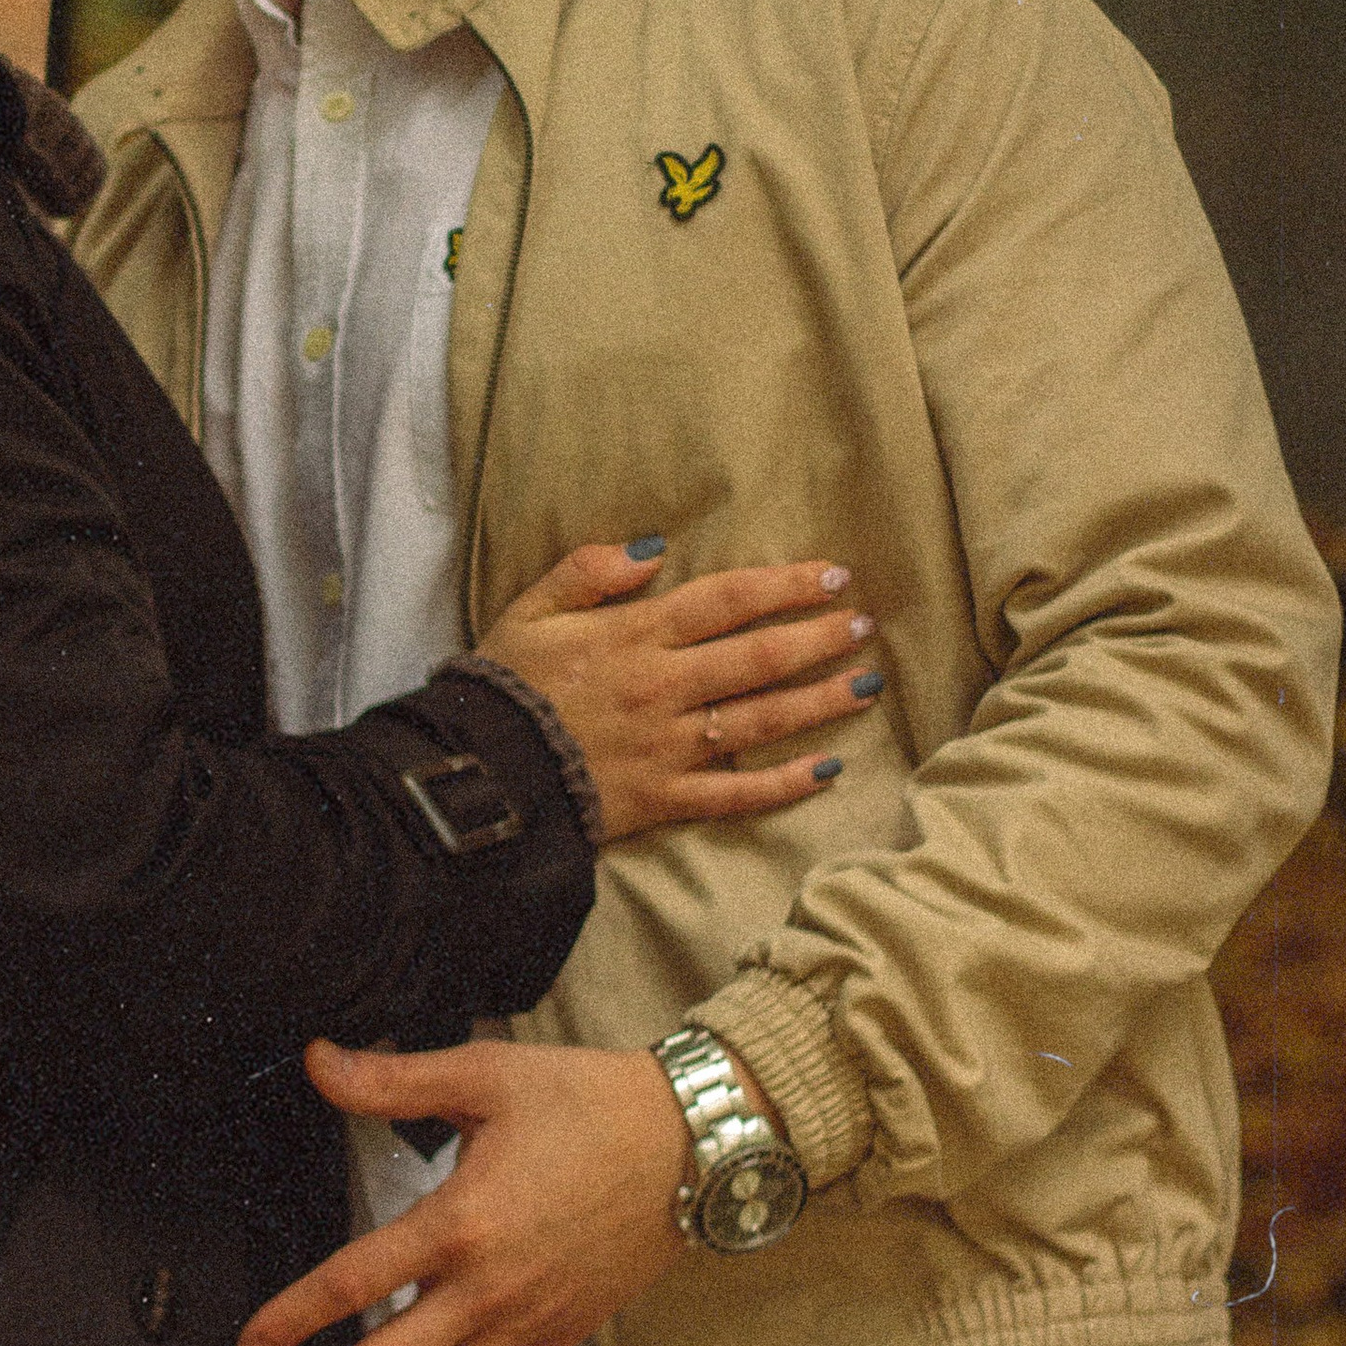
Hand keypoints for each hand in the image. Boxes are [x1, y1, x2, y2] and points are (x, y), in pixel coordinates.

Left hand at [238, 1035, 690, 1345]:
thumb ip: (393, 1080)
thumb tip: (317, 1060)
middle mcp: (490, 1286)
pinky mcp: (565, 1334)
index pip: (354, 1284)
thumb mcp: (486, 1074)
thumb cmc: (588, 1101)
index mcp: (461, 1220)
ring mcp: (530, 1320)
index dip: (292, 1320)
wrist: (692, 1144)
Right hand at [480, 545, 873, 840]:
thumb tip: (653, 546)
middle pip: (759, 657)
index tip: (832, 575)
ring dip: (820, 701)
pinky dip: (784, 784)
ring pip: (761, 721)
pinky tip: (828, 770)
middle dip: (818, 638)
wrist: (477, 774)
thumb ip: (588, 570)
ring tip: (868, 683)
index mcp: (635, 636)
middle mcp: (664, 688)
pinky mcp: (664, 800)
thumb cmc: (502, 687)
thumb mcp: (531, 610)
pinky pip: (736, 795)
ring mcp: (670, 747)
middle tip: (862, 624)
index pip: (727, 600)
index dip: (784, 586)